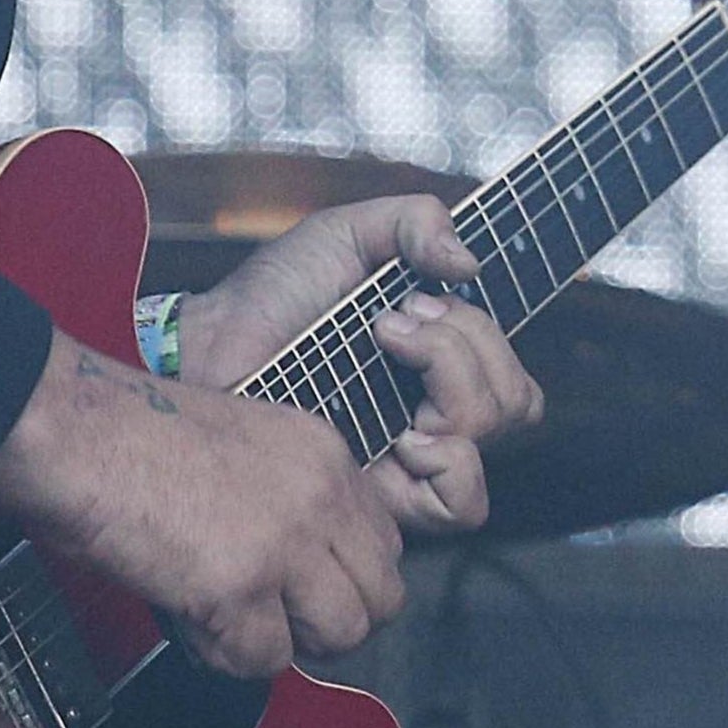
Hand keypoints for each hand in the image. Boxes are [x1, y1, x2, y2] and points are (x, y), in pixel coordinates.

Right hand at [0, 336, 418, 678]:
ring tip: (233, 621)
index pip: (387, 544)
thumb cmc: (133, 436)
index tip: (308, 590)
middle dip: (331, 624)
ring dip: (287, 642)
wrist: (78, 433)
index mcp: (326, 454)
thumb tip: (301, 569)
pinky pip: (265, 659)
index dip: (348, 579)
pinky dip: (225, 654)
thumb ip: (289, 497)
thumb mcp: (247, 443)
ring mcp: (286, 542)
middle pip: (381, 598)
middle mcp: (322, 496)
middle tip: (279, 622)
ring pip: (340, 634)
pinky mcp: (240, 588)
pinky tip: (192, 620)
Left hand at [173, 197, 546, 541]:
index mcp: (439, 365)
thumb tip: (469, 264)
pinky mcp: (381, 497)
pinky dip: (448, 459)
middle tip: (390, 324)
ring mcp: (409, 459)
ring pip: (489, 442)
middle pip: (513, 403)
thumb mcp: (349, 234)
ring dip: (452, 384)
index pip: (514, 375)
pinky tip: (402, 429)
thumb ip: (417, 223)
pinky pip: (458, 504)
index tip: (420, 299)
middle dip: (461, 346)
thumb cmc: (273, 296)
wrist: (214, 342)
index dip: (486, 335)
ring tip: (386, 355)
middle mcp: (432, 414)